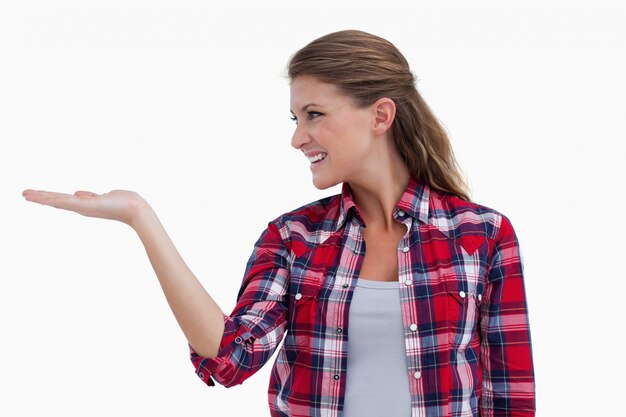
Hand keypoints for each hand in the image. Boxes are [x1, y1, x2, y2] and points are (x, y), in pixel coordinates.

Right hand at [21, 188, 149, 225]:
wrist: (135, 210)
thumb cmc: (125, 203)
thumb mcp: (105, 196)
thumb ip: (90, 196)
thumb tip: (78, 193)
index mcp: (85, 205)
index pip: (63, 200)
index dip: (49, 197)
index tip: (35, 194)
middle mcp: (82, 207)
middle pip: (56, 201)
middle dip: (40, 197)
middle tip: (23, 194)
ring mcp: (82, 207)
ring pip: (57, 201)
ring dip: (40, 197)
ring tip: (25, 194)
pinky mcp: (85, 206)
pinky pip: (65, 201)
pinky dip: (52, 199)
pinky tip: (41, 197)